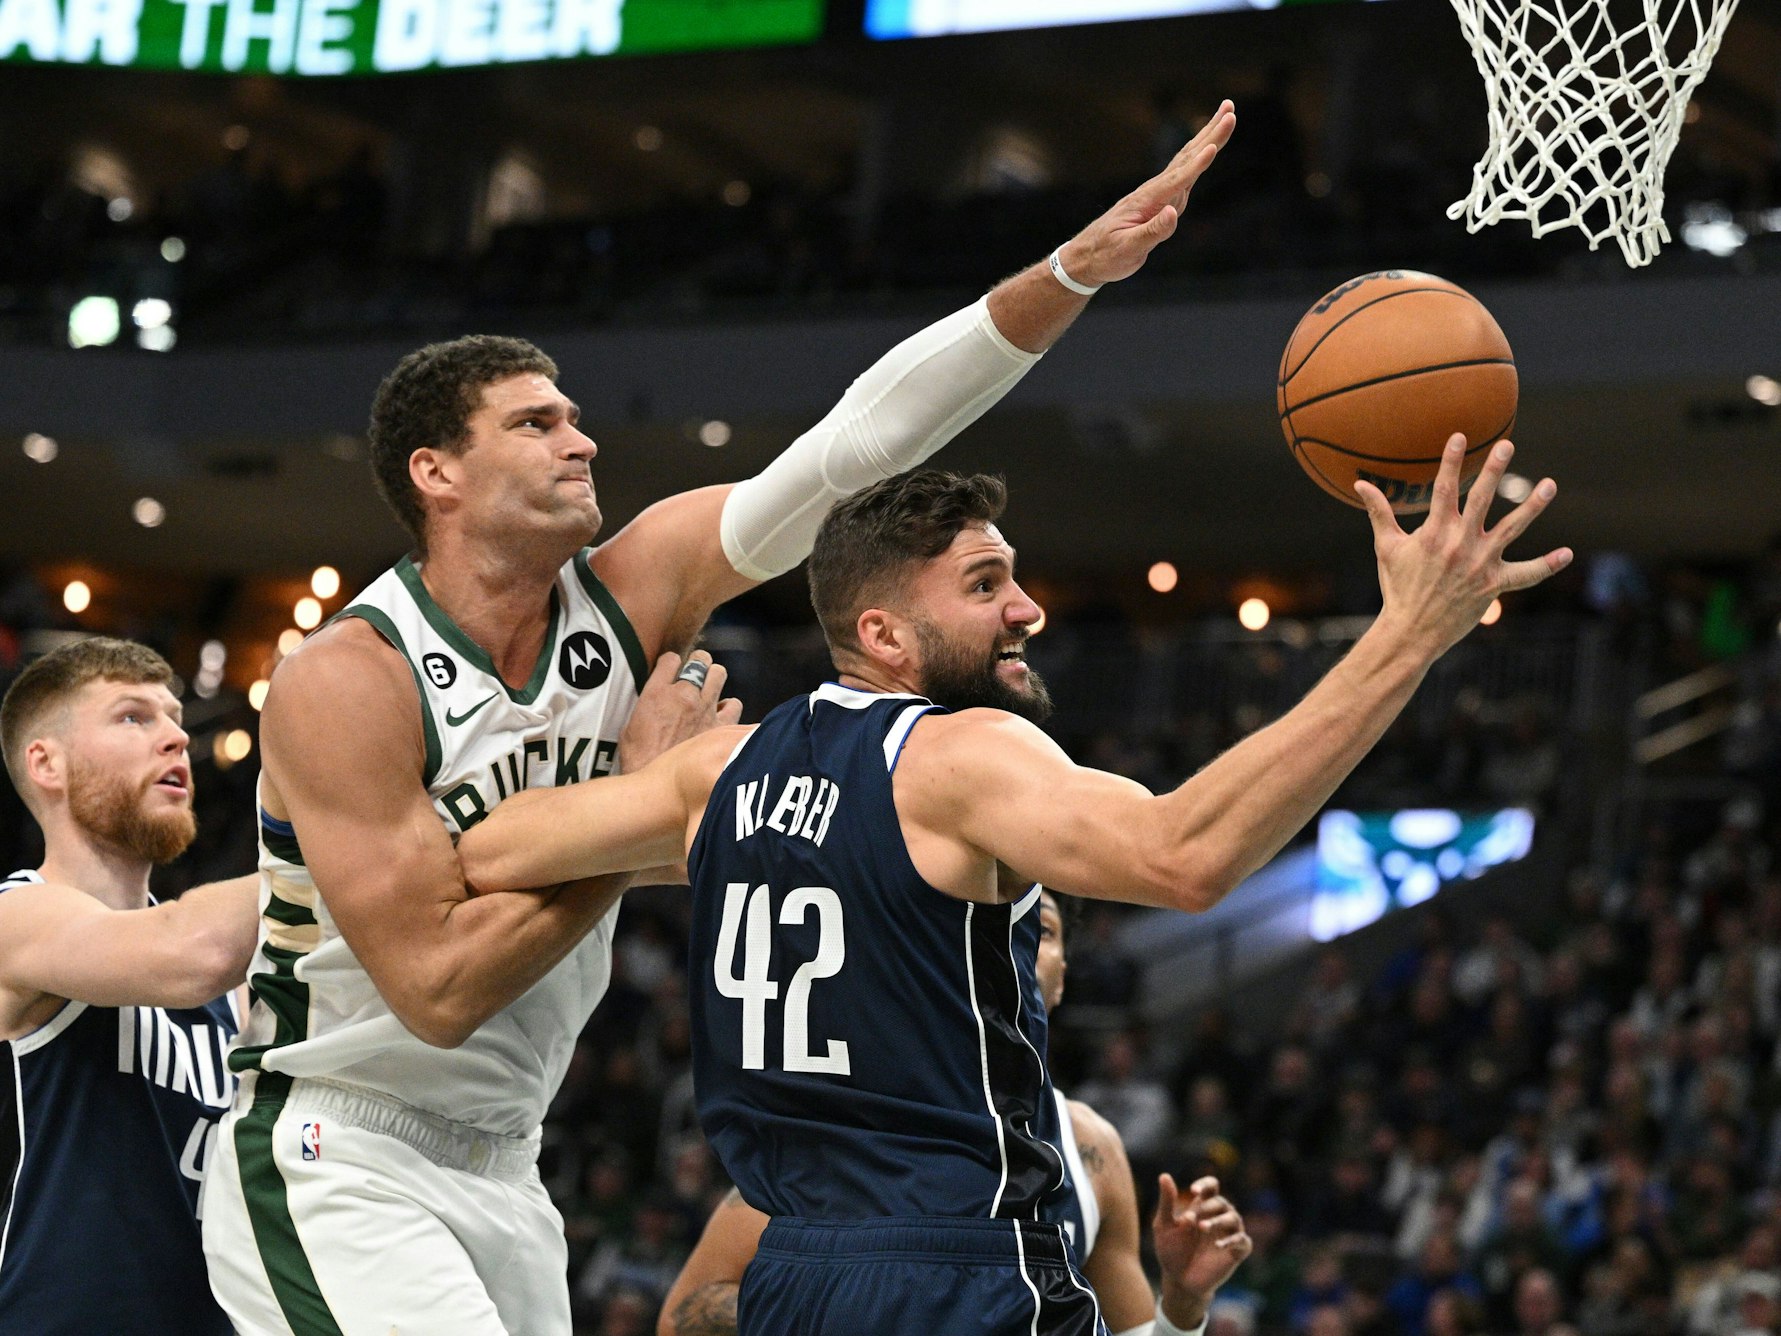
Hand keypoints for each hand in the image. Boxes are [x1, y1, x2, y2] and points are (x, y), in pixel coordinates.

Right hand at [616, 650, 741, 773]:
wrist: (659, 784)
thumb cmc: (640, 759)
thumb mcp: (631, 726)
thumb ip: (648, 706)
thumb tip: (654, 701)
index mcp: (657, 693)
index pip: (671, 659)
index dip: (672, 663)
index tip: (672, 669)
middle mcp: (683, 695)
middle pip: (700, 660)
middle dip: (699, 664)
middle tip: (696, 672)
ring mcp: (704, 709)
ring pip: (719, 674)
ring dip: (714, 679)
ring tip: (710, 688)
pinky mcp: (719, 726)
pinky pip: (734, 705)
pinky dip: (729, 707)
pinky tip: (722, 713)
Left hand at [1057, 101, 1235, 286]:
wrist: (1089, 256)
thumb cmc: (1107, 254)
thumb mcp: (1128, 248)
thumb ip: (1152, 232)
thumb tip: (1173, 214)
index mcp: (1148, 200)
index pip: (1177, 180)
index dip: (1196, 165)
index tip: (1213, 147)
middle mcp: (1156, 191)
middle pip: (1187, 157)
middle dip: (1211, 134)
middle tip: (1231, 109)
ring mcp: (1160, 193)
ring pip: (1188, 159)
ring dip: (1209, 136)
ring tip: (1227, 115)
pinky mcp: (1162, 200)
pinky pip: (1186, 173)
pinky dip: (1200, 156)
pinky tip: (1209, 146)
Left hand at [1154, 1174, 1252, 1326]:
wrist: (1178, 1280)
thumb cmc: (1171, 1250)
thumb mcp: (1164, 1226)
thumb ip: (1166, 1203)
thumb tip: (1164, 1175)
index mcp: (1202, 1207)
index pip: (1212, 1186)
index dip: (1206, 1184)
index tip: (1193, 1190)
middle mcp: (1218, 1217)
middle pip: (1221, 1202)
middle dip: (1208, 1207)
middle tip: (1193, 1219)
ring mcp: (1228, 1234)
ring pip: (1234, 1218)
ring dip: (1219, 1221)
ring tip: (1202, 1227)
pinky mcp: (1236, 1252)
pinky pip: (1243, 1241)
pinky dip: (1233, 1241)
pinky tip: (1217, 1245)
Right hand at [1357, 434, 1571, 661]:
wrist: (1411, 631)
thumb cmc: (1398, 587)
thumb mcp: (1387, 547)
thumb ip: (1379, 512)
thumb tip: (1361, 485)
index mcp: (1434, 532)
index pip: (1444, 488)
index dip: (1452, 461)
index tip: (1460, 437)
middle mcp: (1460, 544)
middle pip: (1481, 500)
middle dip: (1495, 471)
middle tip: (1507, 446)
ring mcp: (1480, 563)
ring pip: (1512, 529)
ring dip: (1532, 506)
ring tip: (1549, 484)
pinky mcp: (1494, 585)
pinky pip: (1526, 574)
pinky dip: (1546, 565)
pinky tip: (1567, 553)